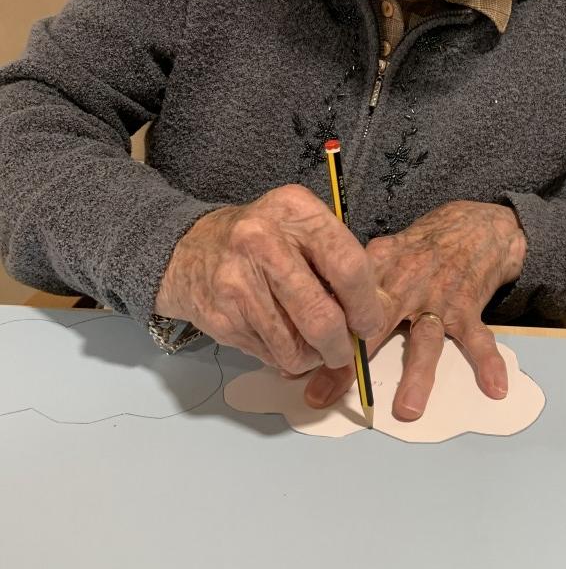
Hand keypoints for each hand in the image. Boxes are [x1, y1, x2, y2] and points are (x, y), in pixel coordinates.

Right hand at [155, 184, 383, 373]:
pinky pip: (270, 355)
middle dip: (341, 345)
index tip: (370, 322)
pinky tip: (281, 340)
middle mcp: (263, 241)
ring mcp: (238, 281)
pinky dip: (285, 358)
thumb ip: (339, 261)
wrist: (187, 249)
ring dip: (313, 357)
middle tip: (345, 351)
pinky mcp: (222, 317)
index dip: (366, 304)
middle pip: (322, 316)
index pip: (347, 265)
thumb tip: (375, 313)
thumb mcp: (300, 228)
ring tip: (313, 347)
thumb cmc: (260, 240)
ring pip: (296, 346)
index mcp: (294, 210)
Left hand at [303, 200, 525, 419]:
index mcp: (381, 271)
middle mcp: (407, 286)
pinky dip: (489, 363)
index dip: (320, 333)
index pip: (344, 304)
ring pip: (425, 341)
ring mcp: (439, 300)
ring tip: (406, 409)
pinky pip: (480, 339)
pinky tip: (494, 388)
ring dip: (417, 376)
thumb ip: (357, 281)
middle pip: (374, 327)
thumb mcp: (385, 250)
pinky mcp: (468, 309)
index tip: (296, 361)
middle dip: (349, 363)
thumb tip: (316, 306)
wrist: (475, 226)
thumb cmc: (423, 245)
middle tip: (324, 393)